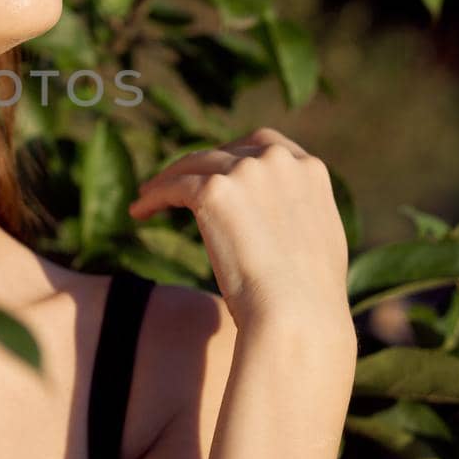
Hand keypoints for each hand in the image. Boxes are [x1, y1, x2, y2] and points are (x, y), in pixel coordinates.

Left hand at [127, 126, 351, 338]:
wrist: (298, 315)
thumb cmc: (309, 297)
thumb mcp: (319, 238)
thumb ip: (299, 211)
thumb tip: (277, 214)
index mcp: (309, 169)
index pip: (265, 144)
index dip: (234, 154)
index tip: (215, 170)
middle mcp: (278, 161)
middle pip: (225, 152)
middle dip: (200, 166)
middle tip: (179, 182)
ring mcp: (246, 171)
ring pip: (194, 166)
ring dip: (168, 179)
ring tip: (148, 198)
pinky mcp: (214, 190)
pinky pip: (173, 187)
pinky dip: (153, 197)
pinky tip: (139, 212)